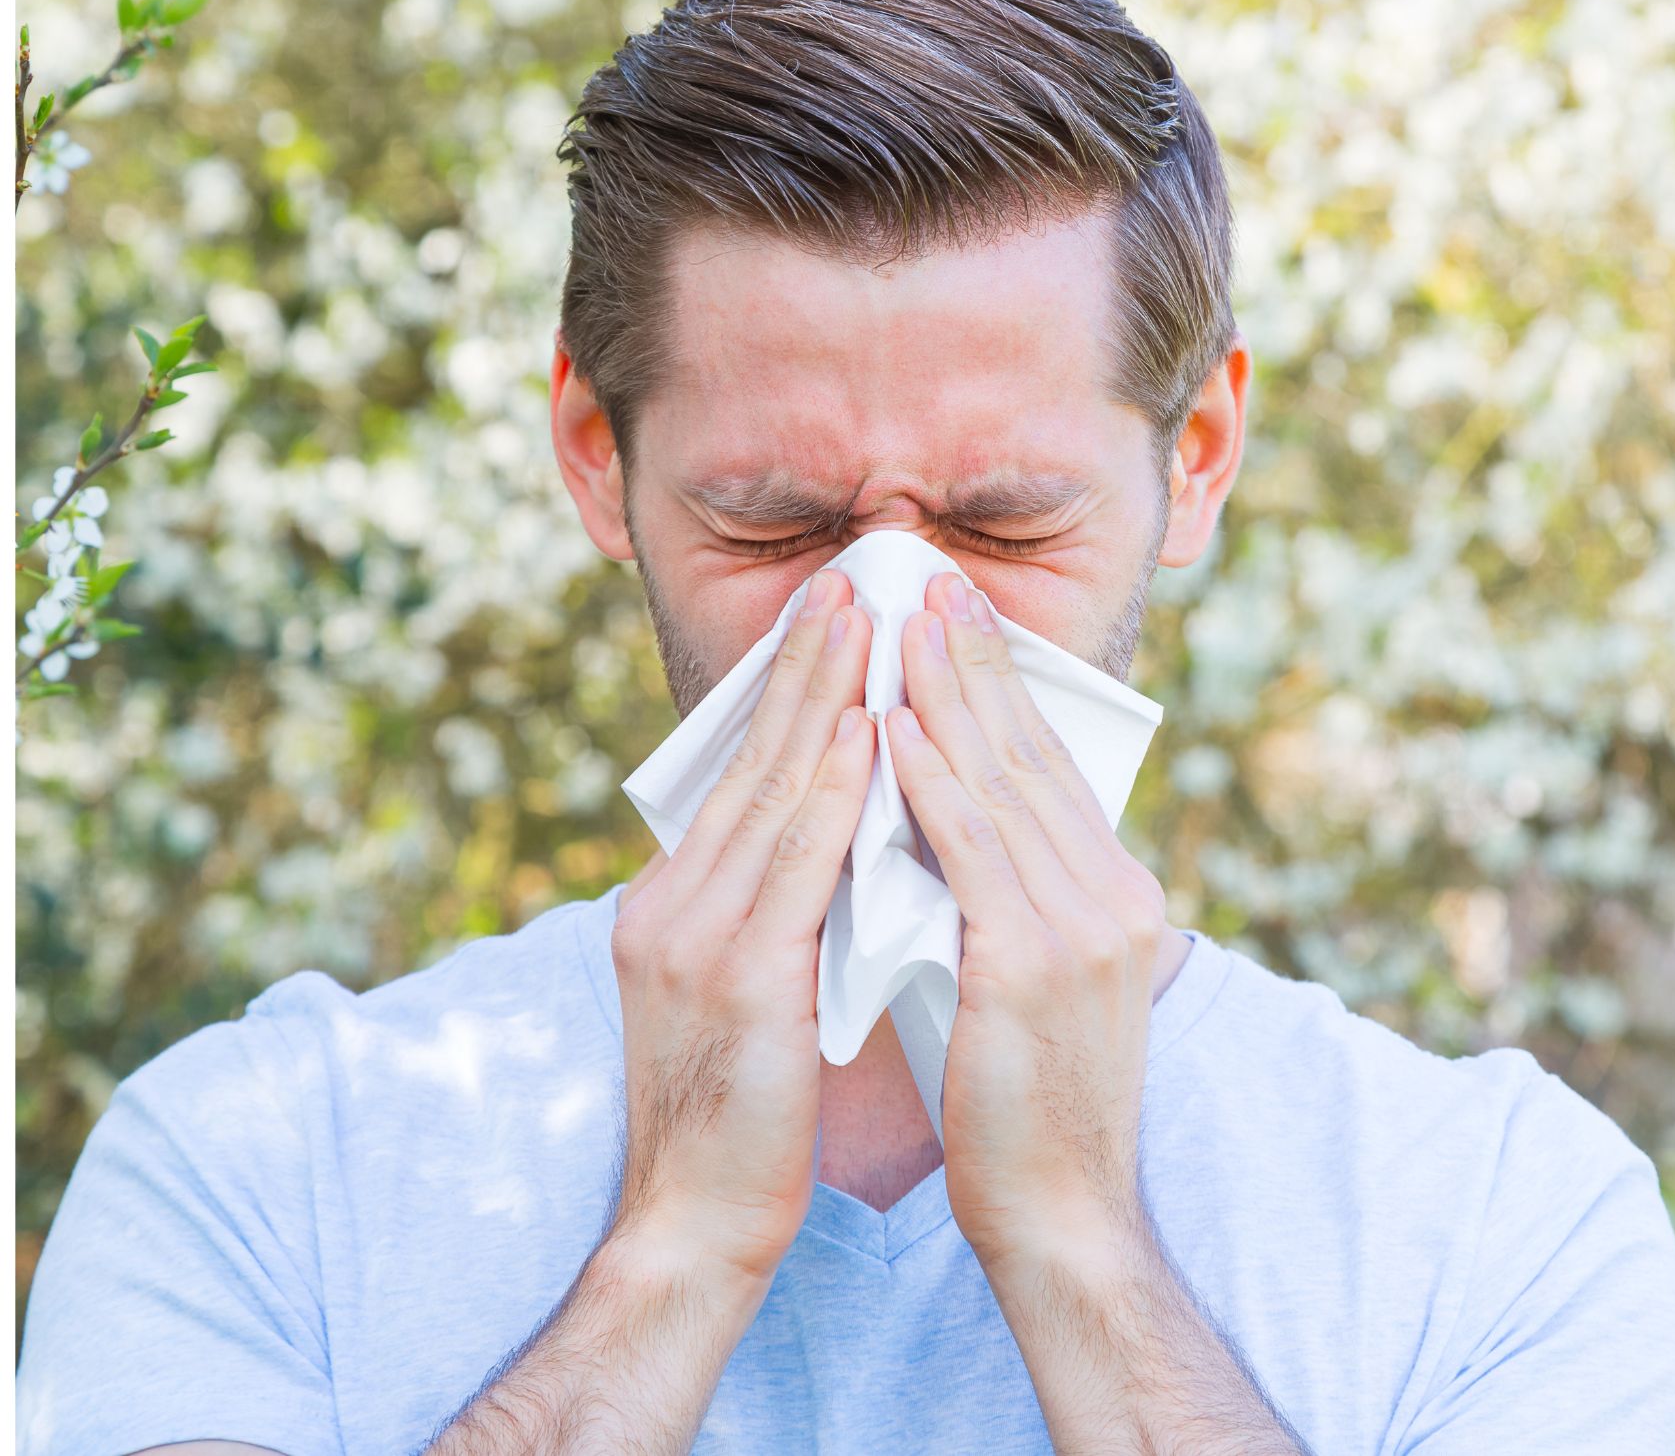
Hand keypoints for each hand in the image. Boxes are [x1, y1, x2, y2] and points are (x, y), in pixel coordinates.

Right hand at [606, 568, 873, 1284]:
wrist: (693, 1228)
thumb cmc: (742, 1121)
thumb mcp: (748, 996)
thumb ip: (776, 915)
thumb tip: (839, 849)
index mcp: (674, 906)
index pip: (743, 779)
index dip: (792, 697)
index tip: (836, 624)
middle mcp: (671, 904)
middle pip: (750, 761)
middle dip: (806, 666)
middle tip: (851, 581)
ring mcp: (693, 935)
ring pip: (771, 790)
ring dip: (824, 697)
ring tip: (865, 620)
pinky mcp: (735, 977)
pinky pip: (794, 861)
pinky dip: (832, 787)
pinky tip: (868, 731)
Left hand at [885, 571, 1171, 1271]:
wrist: (1064, 1216)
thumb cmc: (1031, 1110)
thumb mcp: (1034, 985)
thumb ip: (1010, 905)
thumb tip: (949, 837)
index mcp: (1117, 897)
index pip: (1049, 770)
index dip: (1003, 689)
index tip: (962, 621)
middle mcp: (1113, 896)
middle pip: (1030, 755)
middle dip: (978, 662)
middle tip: (933, 580)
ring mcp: (1082, 928)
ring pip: (1000, 784)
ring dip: (947, 694)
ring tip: (905, 621)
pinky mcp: (1032, 965)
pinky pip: (970, 851)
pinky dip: (929, 782)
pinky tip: (891, 727)